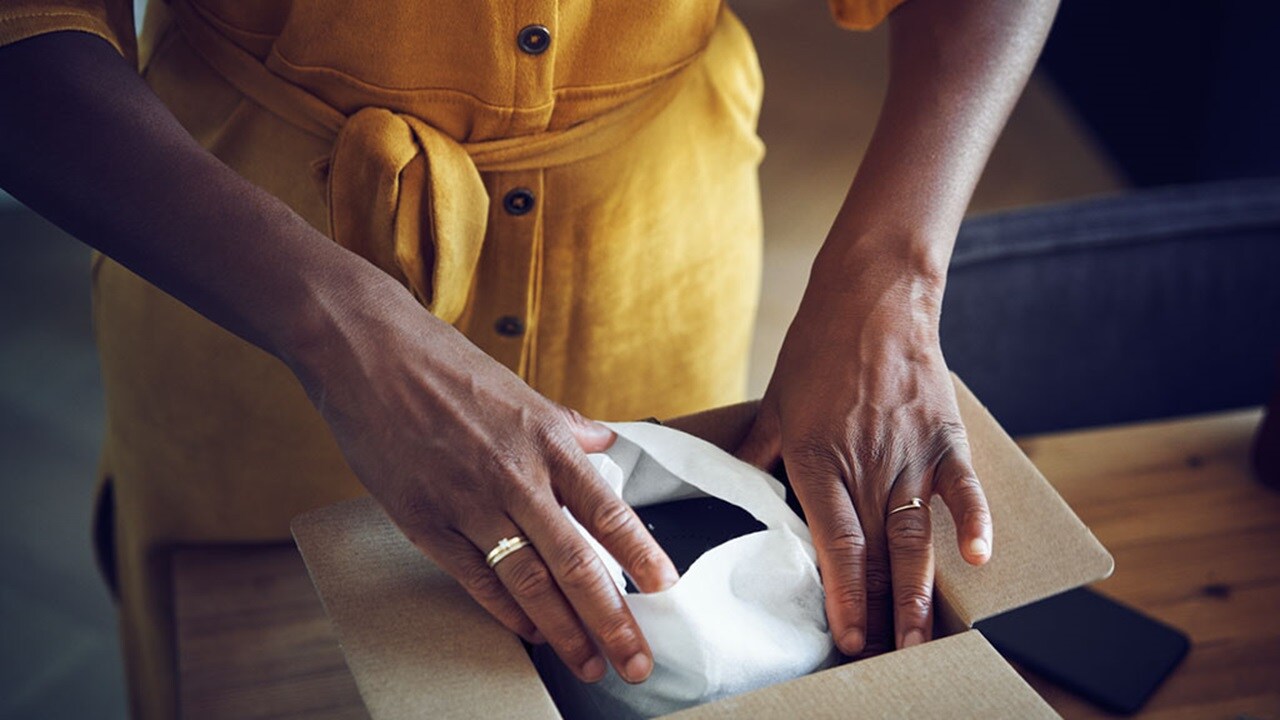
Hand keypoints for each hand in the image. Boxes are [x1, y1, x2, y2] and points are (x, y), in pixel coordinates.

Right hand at [290, 285, 677, 683]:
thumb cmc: (445, 366)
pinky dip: (505, 611)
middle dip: (611, 619)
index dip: (641, 556)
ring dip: (563, 630)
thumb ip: (566, 426)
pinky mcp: (423, 520)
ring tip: (588, 662)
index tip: (664, 589)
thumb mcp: (519, 391)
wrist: (368, 353)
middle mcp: (515, 476)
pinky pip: (473, 578)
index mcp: (547, 442)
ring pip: (527, 580)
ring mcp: (467, 503)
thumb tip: (604, 443)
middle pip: (575, 562)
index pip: (607, 512)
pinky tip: (530, 633)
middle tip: (635, 661)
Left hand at [738, 257, 991, 655]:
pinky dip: (973, 522)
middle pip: (876, 553)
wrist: (872, 296)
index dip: (842, 596)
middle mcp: (866, 464)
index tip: (846, 637)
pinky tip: (977, 559)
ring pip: (916, 535)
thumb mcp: (774, 404)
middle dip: (879, 610)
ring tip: (920, 637)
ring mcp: (910, 452)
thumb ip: (757, 455)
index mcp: (817, 460)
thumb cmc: (817, 349)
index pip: (834, 545)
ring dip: (918, 591)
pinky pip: (963, 488)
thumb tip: (730, 490)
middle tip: (886, 657)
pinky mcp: (945, 436)